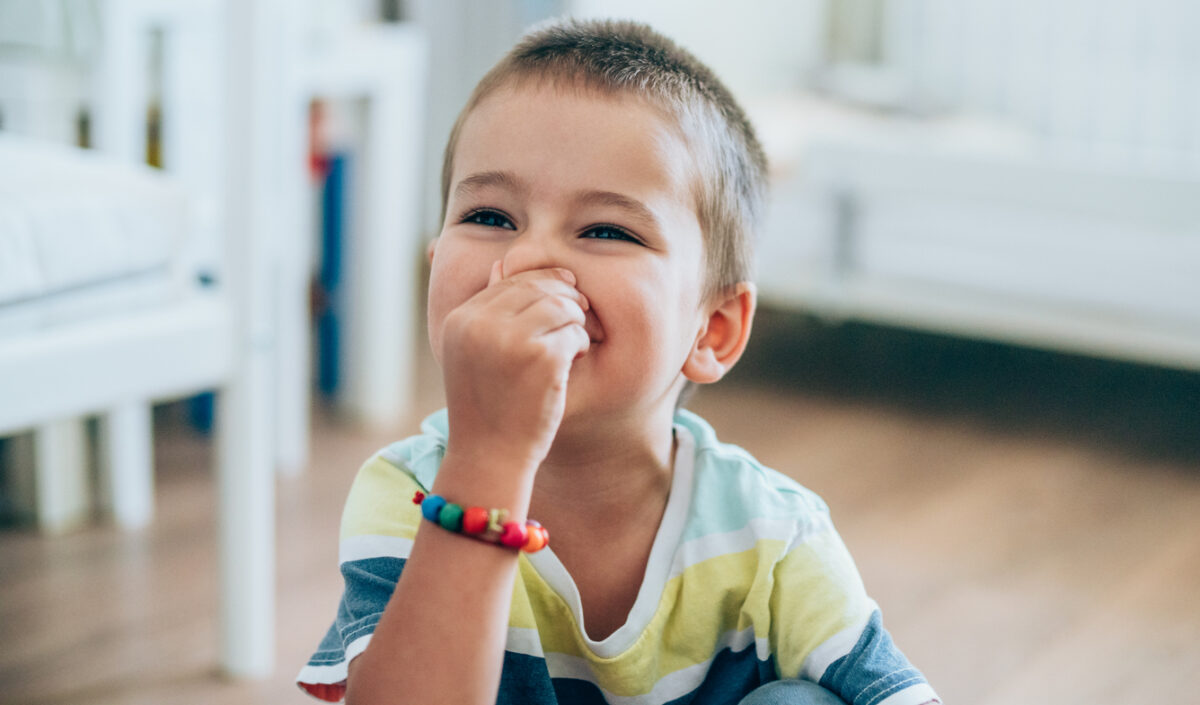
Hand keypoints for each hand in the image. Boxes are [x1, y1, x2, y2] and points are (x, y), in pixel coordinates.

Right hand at [439, 262, 590, 475]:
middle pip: (537, 285)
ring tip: (571, 346)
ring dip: (574, 323)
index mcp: (461, 320)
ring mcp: (510, 339)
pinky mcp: (541, 358)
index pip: (509, 280)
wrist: (489, 458)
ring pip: (560, 305)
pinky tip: (573, 362)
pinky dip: (580, 346)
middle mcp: (480, 324)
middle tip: (576, 318)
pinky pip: (575, 333)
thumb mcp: (473, 354)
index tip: (561, 300)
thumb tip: (503, 264)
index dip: (542, 285)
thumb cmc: (486, 408)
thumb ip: (487, 311)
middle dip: (564, 298)